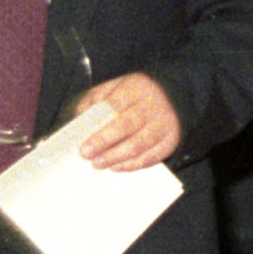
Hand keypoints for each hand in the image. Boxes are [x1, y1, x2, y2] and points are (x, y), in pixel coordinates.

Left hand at [66, 72, 181, 170]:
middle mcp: (153, 104)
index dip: (99, 128)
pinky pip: (153, 156)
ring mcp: (165, 123)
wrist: (172, 96)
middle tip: (88, 156)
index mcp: (136, 87)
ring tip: (99, 163)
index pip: (115, 107)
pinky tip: (118, 166)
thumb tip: (80, 119)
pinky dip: (134, 164)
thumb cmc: (136, 94)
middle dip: (105, 143)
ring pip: (141, 143)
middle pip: (128, 125)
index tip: (84, 144)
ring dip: (117, 157)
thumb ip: (96, 99)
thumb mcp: (116, 86)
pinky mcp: (171, 139)